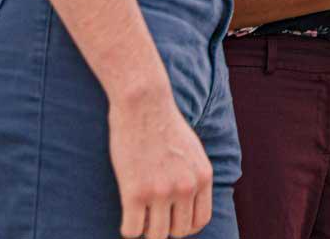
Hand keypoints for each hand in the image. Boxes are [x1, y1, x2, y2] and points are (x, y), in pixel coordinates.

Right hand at [108, 87, 213, 238]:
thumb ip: (193, 176)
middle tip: (151, 216)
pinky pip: (132, 230)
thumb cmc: (164, 125)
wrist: (144, 105)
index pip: (201, 221)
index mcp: (203, 177)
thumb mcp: (192, 150)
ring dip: (146, 230)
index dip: (185, 226)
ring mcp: (161, 191)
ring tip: (138, 217)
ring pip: (155, 235)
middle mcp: (186, 187)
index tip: (172, 220)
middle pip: (179, 232)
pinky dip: (128, 229)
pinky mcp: (134, 192)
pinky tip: (126, 216)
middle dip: (165, 228)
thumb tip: (188, 200)